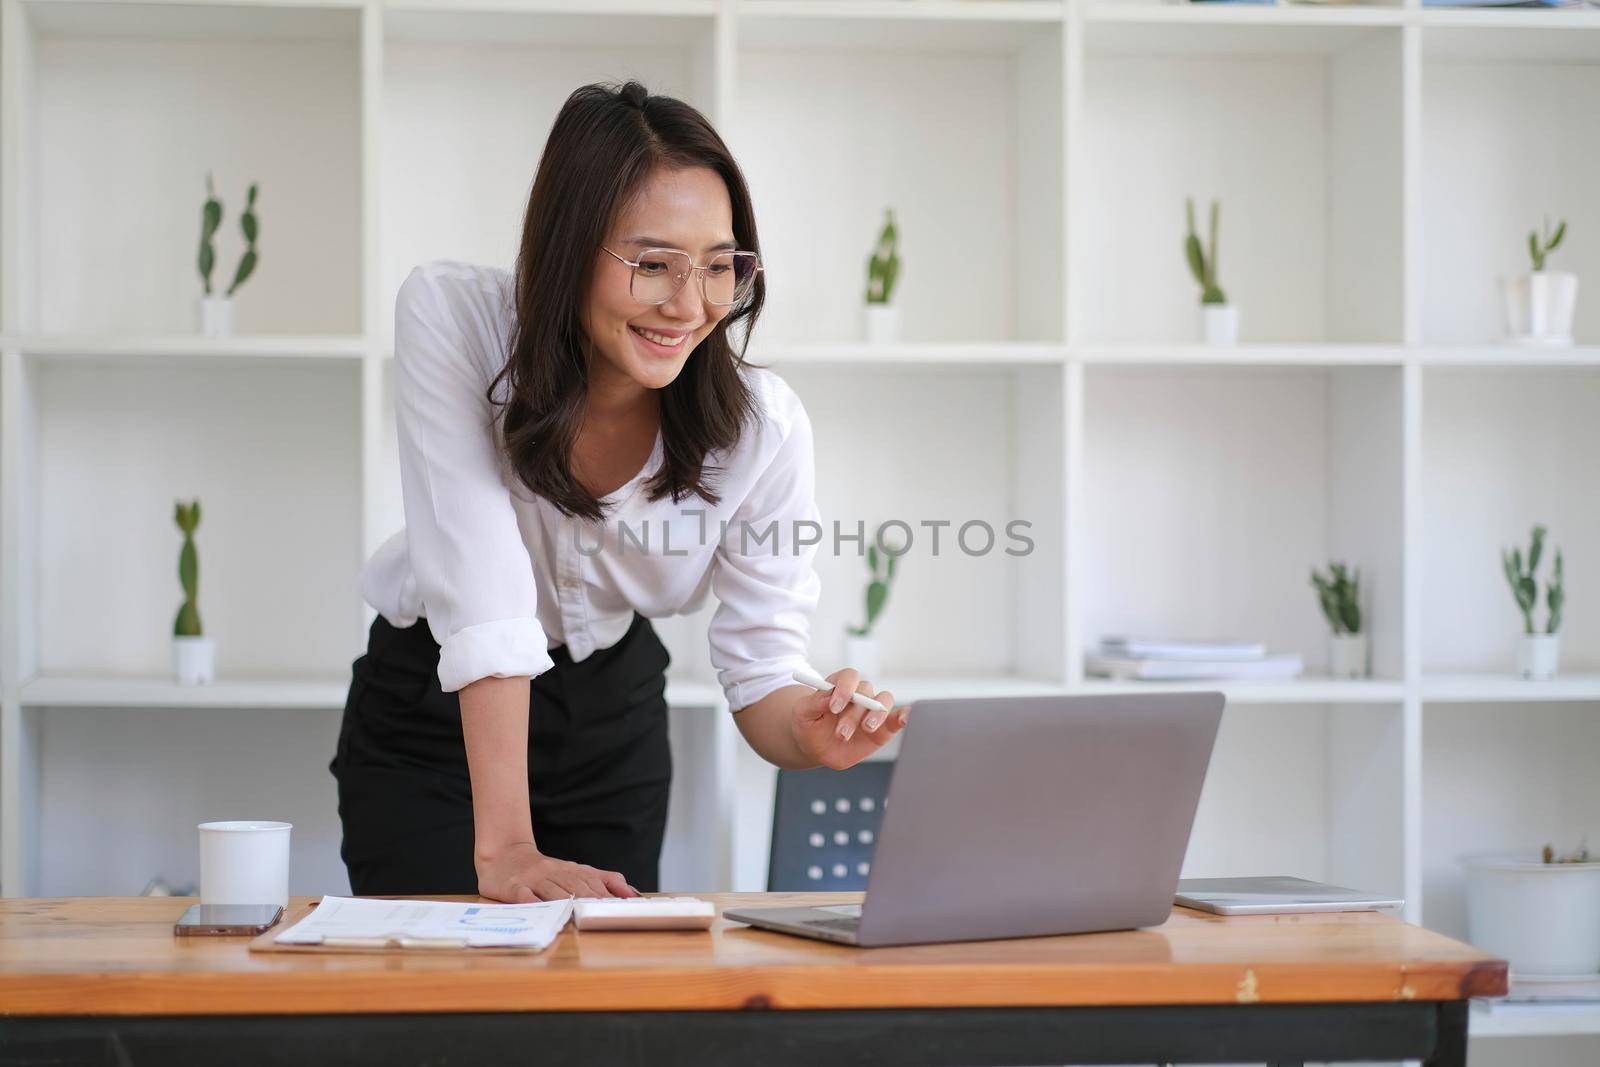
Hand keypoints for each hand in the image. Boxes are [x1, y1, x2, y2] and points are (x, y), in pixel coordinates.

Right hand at [475, 841, 639, 901]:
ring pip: (553, 890)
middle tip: (604, 913)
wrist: (504, 853)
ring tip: (579, 914)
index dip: (607, 893)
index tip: (620, 906)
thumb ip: (604, 880)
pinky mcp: (513, 886)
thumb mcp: (575, 871)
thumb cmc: (545, 870)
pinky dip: (533, 902)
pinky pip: (523, 894)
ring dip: (567, 901)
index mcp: (572, 870)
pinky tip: (541, 909)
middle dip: (592, 899)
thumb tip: (634, 894)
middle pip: (576, 886)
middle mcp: (555, 872)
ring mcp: (534, 879)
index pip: (593, 880)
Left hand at [790, 667, 908, 770]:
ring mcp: (872, 709)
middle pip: (865, 691)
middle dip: (853, 713)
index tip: (833, 707)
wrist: (816, 748)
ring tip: (866, 729)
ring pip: (883, 701)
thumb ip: (813, 703)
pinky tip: (904, 718)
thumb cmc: (808, 726)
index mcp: (839, 685)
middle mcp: (859, 694)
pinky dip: (904, 716)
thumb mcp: (802, 714)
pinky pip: (898, 717)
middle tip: (841, 733)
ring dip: (876, 714)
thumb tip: (828, 696)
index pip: (849, 676)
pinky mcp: (884, 727)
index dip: (844, 688)